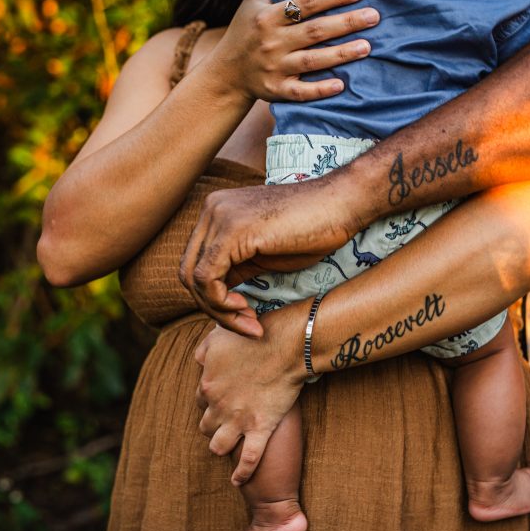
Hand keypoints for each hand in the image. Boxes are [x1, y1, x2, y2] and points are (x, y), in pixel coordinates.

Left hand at [180, 179, 359, 333]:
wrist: (342, 205)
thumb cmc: (314, 228)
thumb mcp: (265, 253)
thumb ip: (236, 267)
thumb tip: (216, 296)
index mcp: (217, 212)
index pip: (196, 263)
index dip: (214, 297)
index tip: (246, 315)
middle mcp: (211, 209)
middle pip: (187, 271)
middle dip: (212, 307)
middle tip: (246, 325)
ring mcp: (218, 217)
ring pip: (193, 279)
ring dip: (219, 311)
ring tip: (249, 323)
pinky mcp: (231, 231)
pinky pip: (207, 279)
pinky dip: (222, 304)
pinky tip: (247, 310)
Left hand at [193, 306, 306, 484]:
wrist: (284, 344)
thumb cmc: (253, 335)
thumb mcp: (219, 335)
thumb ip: (204, 349)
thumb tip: (198, 361)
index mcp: (208, 385)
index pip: (201, 399)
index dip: (210, 399)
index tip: (221, 397)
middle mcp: (219, 406)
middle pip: (206, 425)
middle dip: (213, 423)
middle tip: (226, 420)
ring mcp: (239, 420)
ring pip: (218, 446)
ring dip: (220, 447)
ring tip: (227, 447)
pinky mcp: (260, 429)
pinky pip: (248, 460)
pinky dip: (241, 473)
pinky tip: (238, 480)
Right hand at [208, 0, 380, 102]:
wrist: (227, 72)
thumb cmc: (246, 28)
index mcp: (268, 16)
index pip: (305, 3)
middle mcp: (272, 41)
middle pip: (314, 31)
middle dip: (346, 22)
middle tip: (373, 16)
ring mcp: (275, 67)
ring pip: (313, 60)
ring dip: (341, 54)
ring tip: (367, 47)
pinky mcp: (277, 91)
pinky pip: (301, 92)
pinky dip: (320, 90)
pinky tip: (341, 85)